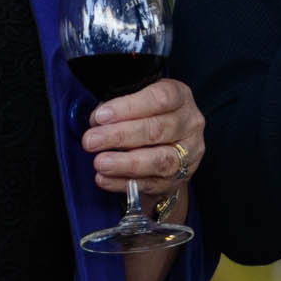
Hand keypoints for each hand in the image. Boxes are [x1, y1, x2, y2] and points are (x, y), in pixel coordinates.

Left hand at [83, 75, 203, 213]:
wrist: (166, 150)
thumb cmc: (147, 117)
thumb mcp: (139, 101)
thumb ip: (120, 107)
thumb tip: (96, 121)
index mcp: (181, 97)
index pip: (160, 98)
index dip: (128, 107)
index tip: (101, 116)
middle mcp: (190, 124)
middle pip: (156, 130)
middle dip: (119, 136)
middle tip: (91, 140)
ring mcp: (188, 154)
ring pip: (159, 160)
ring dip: (124, 163)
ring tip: (99, 162)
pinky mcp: (178, 179)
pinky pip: (151, 183)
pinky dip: (124, 182)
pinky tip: (104, 179)